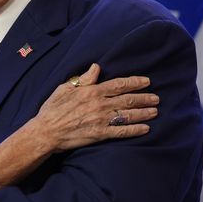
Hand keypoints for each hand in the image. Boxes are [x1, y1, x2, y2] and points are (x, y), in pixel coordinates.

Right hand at [30, 63, 157, 152]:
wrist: (46, 131)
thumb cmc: (53, 109)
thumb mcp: (65, 88)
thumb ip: (84, 79)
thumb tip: (96, 67)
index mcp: (91, 91)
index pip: (119, 84)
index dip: (134, 82)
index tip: (146, 82)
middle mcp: (99, 104)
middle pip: (128, 100)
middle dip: (144, 98)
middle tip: (156, 98)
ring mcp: (101, 120)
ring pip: (128, 115)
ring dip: (144, 113)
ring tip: (155, 111)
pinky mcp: (100, 134)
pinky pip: (122, 131)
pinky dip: (135, 130)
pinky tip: (145, 128)